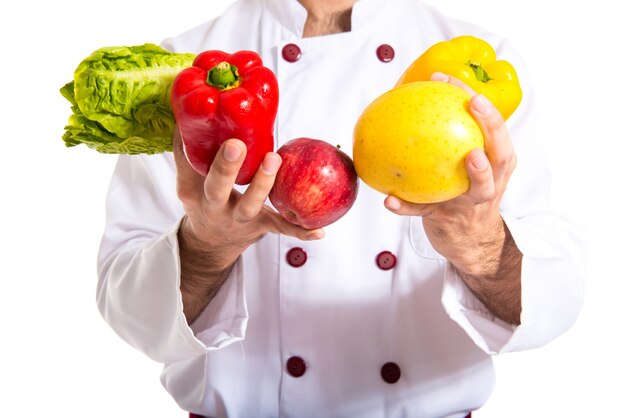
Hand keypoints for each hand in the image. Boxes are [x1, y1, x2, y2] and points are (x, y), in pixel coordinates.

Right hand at [174, 129, 324, 271]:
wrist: (210, 244)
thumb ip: (190, 148)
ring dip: (262, 183)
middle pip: (217, 188)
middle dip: (226, 167)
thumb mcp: (189, 179)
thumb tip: (188, 109)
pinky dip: (301, 231)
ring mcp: (238, 219)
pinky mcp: (261, 226)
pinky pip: (282, 228)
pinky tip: (319, 231)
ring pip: (250, 204)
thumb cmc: (204, 198)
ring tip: (274, 159)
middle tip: (235, 145)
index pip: (187, 166)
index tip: (190, 123)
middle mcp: (214, 207)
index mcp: (192, 191)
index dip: (188, 147)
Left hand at [384, 72, 518, 282]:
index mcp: (496, 163)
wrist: (469, 241)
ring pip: (481, 186)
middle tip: (475, 103)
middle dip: (492, 125)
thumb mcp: (465, 164)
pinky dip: (406, 207)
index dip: (486, 107)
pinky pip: (425, 211)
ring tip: (470, 156)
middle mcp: (492, 180)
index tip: (469, 87)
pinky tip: (389, 200)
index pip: (496, 129)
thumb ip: (448, 139)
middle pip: (500, 152)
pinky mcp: (447, 219)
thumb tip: (410, 102)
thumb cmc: (463, 192)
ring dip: (477, 171)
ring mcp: (472, 202)